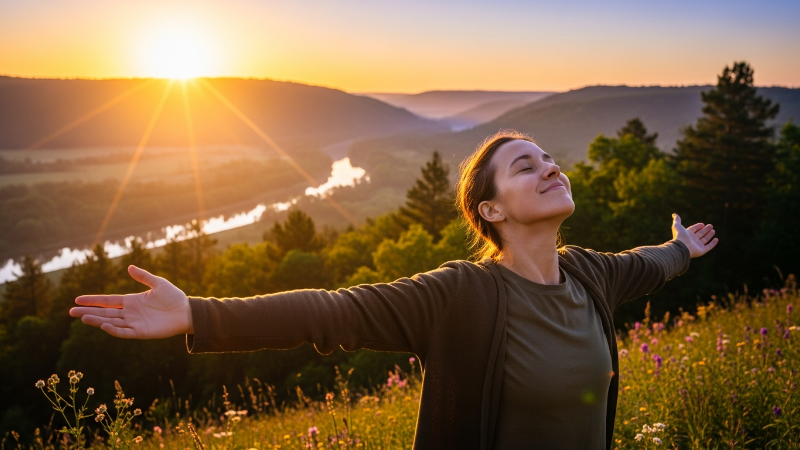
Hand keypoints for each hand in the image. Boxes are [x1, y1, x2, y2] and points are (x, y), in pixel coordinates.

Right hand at [69, 265, 192, 338]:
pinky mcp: (141, 333)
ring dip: (97, 321)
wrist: (187, 312)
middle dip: (88, 312)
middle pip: (104, 313)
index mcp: (131, 301)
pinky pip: (124, 332)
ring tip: (83, 318)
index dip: (93, 300)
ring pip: (111, 322)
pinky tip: (103, 325)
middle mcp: (129, 313)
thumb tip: (129, 267)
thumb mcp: (158, 283)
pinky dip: (113, 330)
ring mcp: (134, 323)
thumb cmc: (174, 297)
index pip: (107, 301)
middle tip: (71, 312)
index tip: (77, 299)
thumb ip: (143, 276)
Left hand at [671, 213, 718, 257]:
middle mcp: (692, 240)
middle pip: (700, 234)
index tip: (702, 224)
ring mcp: (697, 246)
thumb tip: (674, 214)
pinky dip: (713, 243)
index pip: (693, 229)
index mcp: (687, 234)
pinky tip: (716, 239)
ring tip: (713, 230)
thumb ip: (677, 220)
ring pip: (705, 239)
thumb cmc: (680, 236)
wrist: (682, 246)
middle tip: (711, 225)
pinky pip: (709, 246)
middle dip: (705, 230)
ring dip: (709, 235)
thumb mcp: (677, 226)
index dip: (698, 226)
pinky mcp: (702, 250)